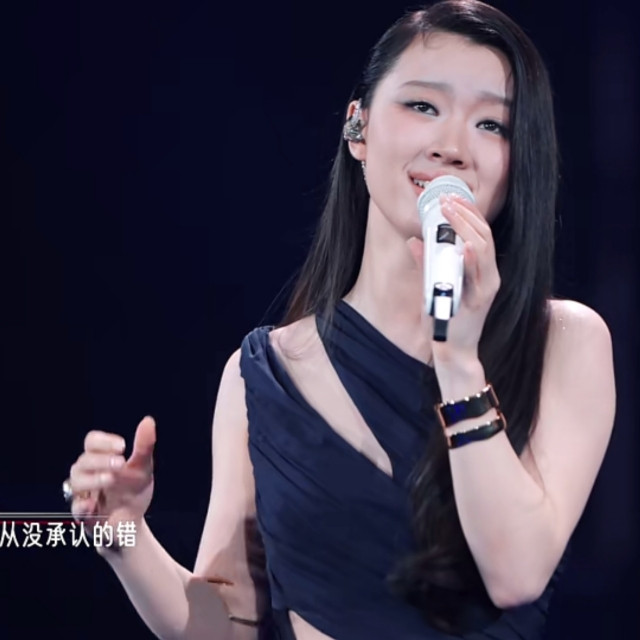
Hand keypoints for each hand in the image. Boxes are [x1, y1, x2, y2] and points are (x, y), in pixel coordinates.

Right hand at [67, 416, 155, 543]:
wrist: (133, 522)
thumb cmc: (133, 491)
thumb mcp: (143, 467)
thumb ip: (144, 446)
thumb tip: (148, 420)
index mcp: (101, 459)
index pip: (92, 442)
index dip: (103, 441)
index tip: (122, 446)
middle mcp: (88, 474)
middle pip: (83, 461)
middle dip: (101, 460)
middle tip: (120, 463)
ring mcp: (84, 495)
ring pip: (76, 482)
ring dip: (93, 479)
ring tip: (111, 478)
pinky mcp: (84, 516)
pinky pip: (75, 510)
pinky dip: (82, 506)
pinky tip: (92, 504)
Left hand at [407, 193, 500, 363]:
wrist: (453, 351)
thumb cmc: (446, 319)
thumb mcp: (435, 286)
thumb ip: (428, 264)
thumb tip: (415, 241)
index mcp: (480, 269)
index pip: (480, 233)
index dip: (468, 212)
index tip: (451, 197)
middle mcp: (488, 276)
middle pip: (484, 235)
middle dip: (465, 214)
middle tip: (447, 199)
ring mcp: (485, 288)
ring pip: (484, 250)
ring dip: (467, 228)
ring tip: (451, 211)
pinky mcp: (479, 302)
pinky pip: (479, 277)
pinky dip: (474, 259)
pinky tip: (467, 245)